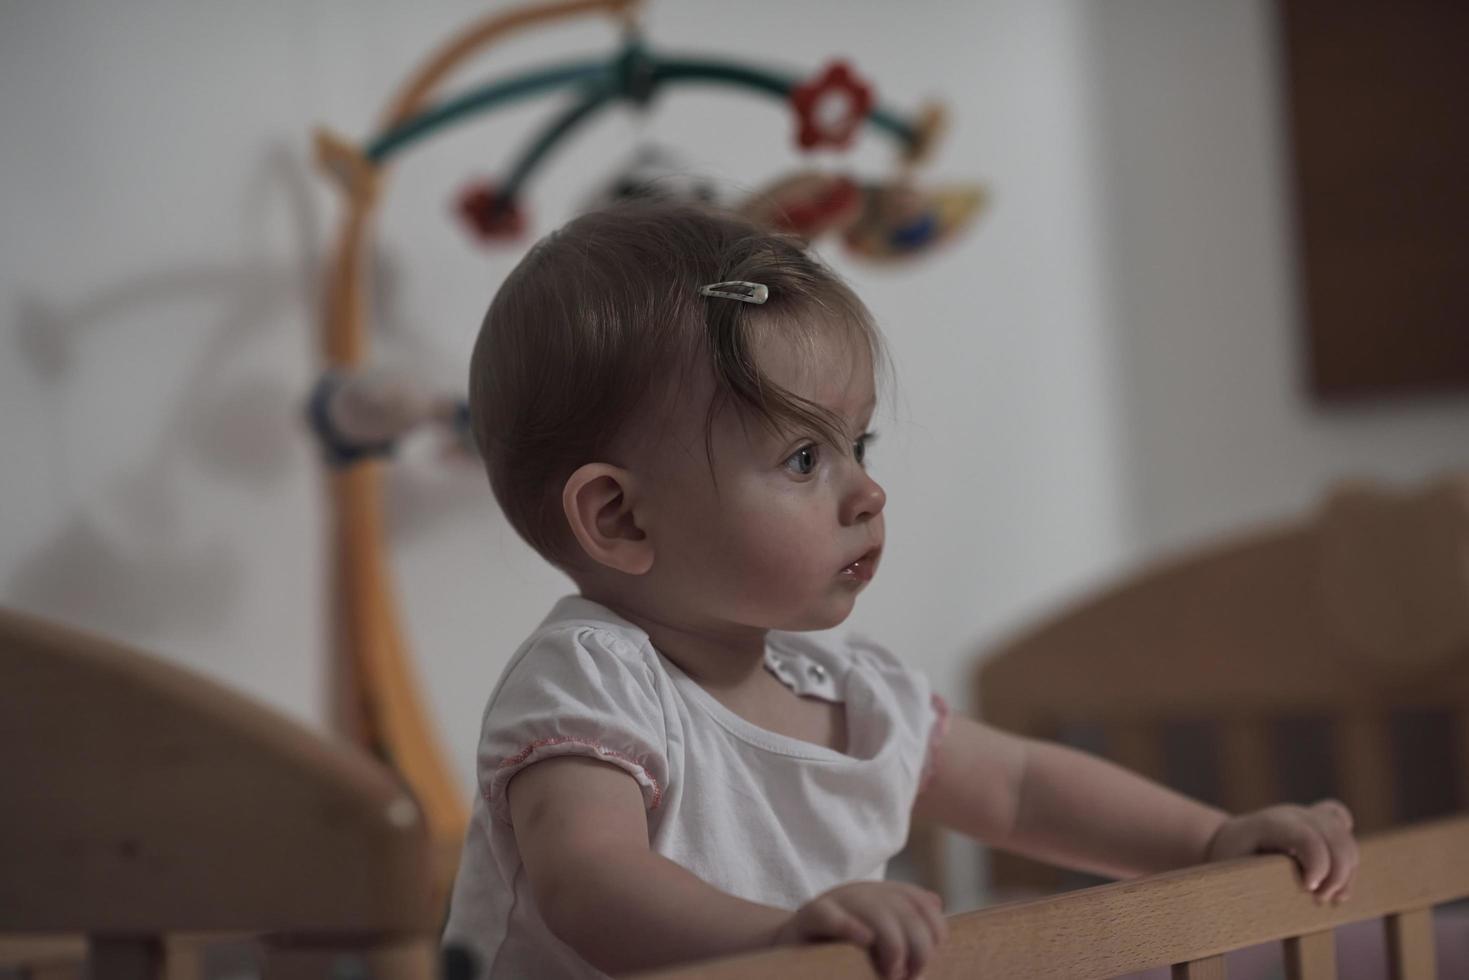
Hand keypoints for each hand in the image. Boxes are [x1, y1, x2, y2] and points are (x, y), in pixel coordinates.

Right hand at [774, 881, 947, 979]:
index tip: (935, 953)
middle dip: (917, 943)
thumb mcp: (878, 936)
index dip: (934, 926)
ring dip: (892, 942)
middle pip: (901, 908)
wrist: (790, 949)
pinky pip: (829, 915)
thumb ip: (904, 923)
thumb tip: (936, 902)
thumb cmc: (840, 950)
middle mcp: (859, 892)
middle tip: (912, 975)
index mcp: (879, 895)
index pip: (918, 900)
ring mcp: (834, 901)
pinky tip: (864, 941)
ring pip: (873, 910)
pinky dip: (848, 926)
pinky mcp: (809, 916)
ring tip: (892, 972)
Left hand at [1205, 799, 1358, 903]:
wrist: (1226, 841)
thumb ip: (1262, 878)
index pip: (1307, 837)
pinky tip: (1339, 873)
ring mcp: (1305, 814)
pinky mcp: (1316, 819)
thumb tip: (1293, 891)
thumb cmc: (1230, 861)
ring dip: (1346, 870)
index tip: (1311, 892)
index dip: (1319, 865)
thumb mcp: (1235, 871)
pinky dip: (1347, 847)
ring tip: (1331, 897)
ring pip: (1343, 835)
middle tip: (1320, 900)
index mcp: (1268, 824)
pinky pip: (1340, 819)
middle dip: (1336, 874)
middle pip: (1334, 836)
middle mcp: (1291, 814)